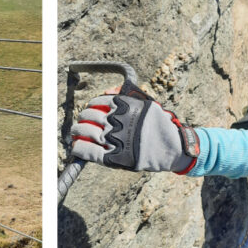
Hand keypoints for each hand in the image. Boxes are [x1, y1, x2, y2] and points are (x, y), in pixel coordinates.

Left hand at [71, 81, 198, 172]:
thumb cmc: (159, 126)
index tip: (90, 109)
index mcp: (124, 106)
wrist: (171, 148)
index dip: (91, 106)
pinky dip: (79, 148)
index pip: (98, 102)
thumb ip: (128, 98)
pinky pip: (88, 151)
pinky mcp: (112, 156)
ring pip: (85, 132)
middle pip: (88, 116)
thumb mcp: (147, 105)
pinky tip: (76, 147)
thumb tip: (109, 91)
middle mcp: (116, 121)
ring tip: (76, 132)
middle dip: (83, 118)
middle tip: (81, 122)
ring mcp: (113, 138)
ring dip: (77, 131)